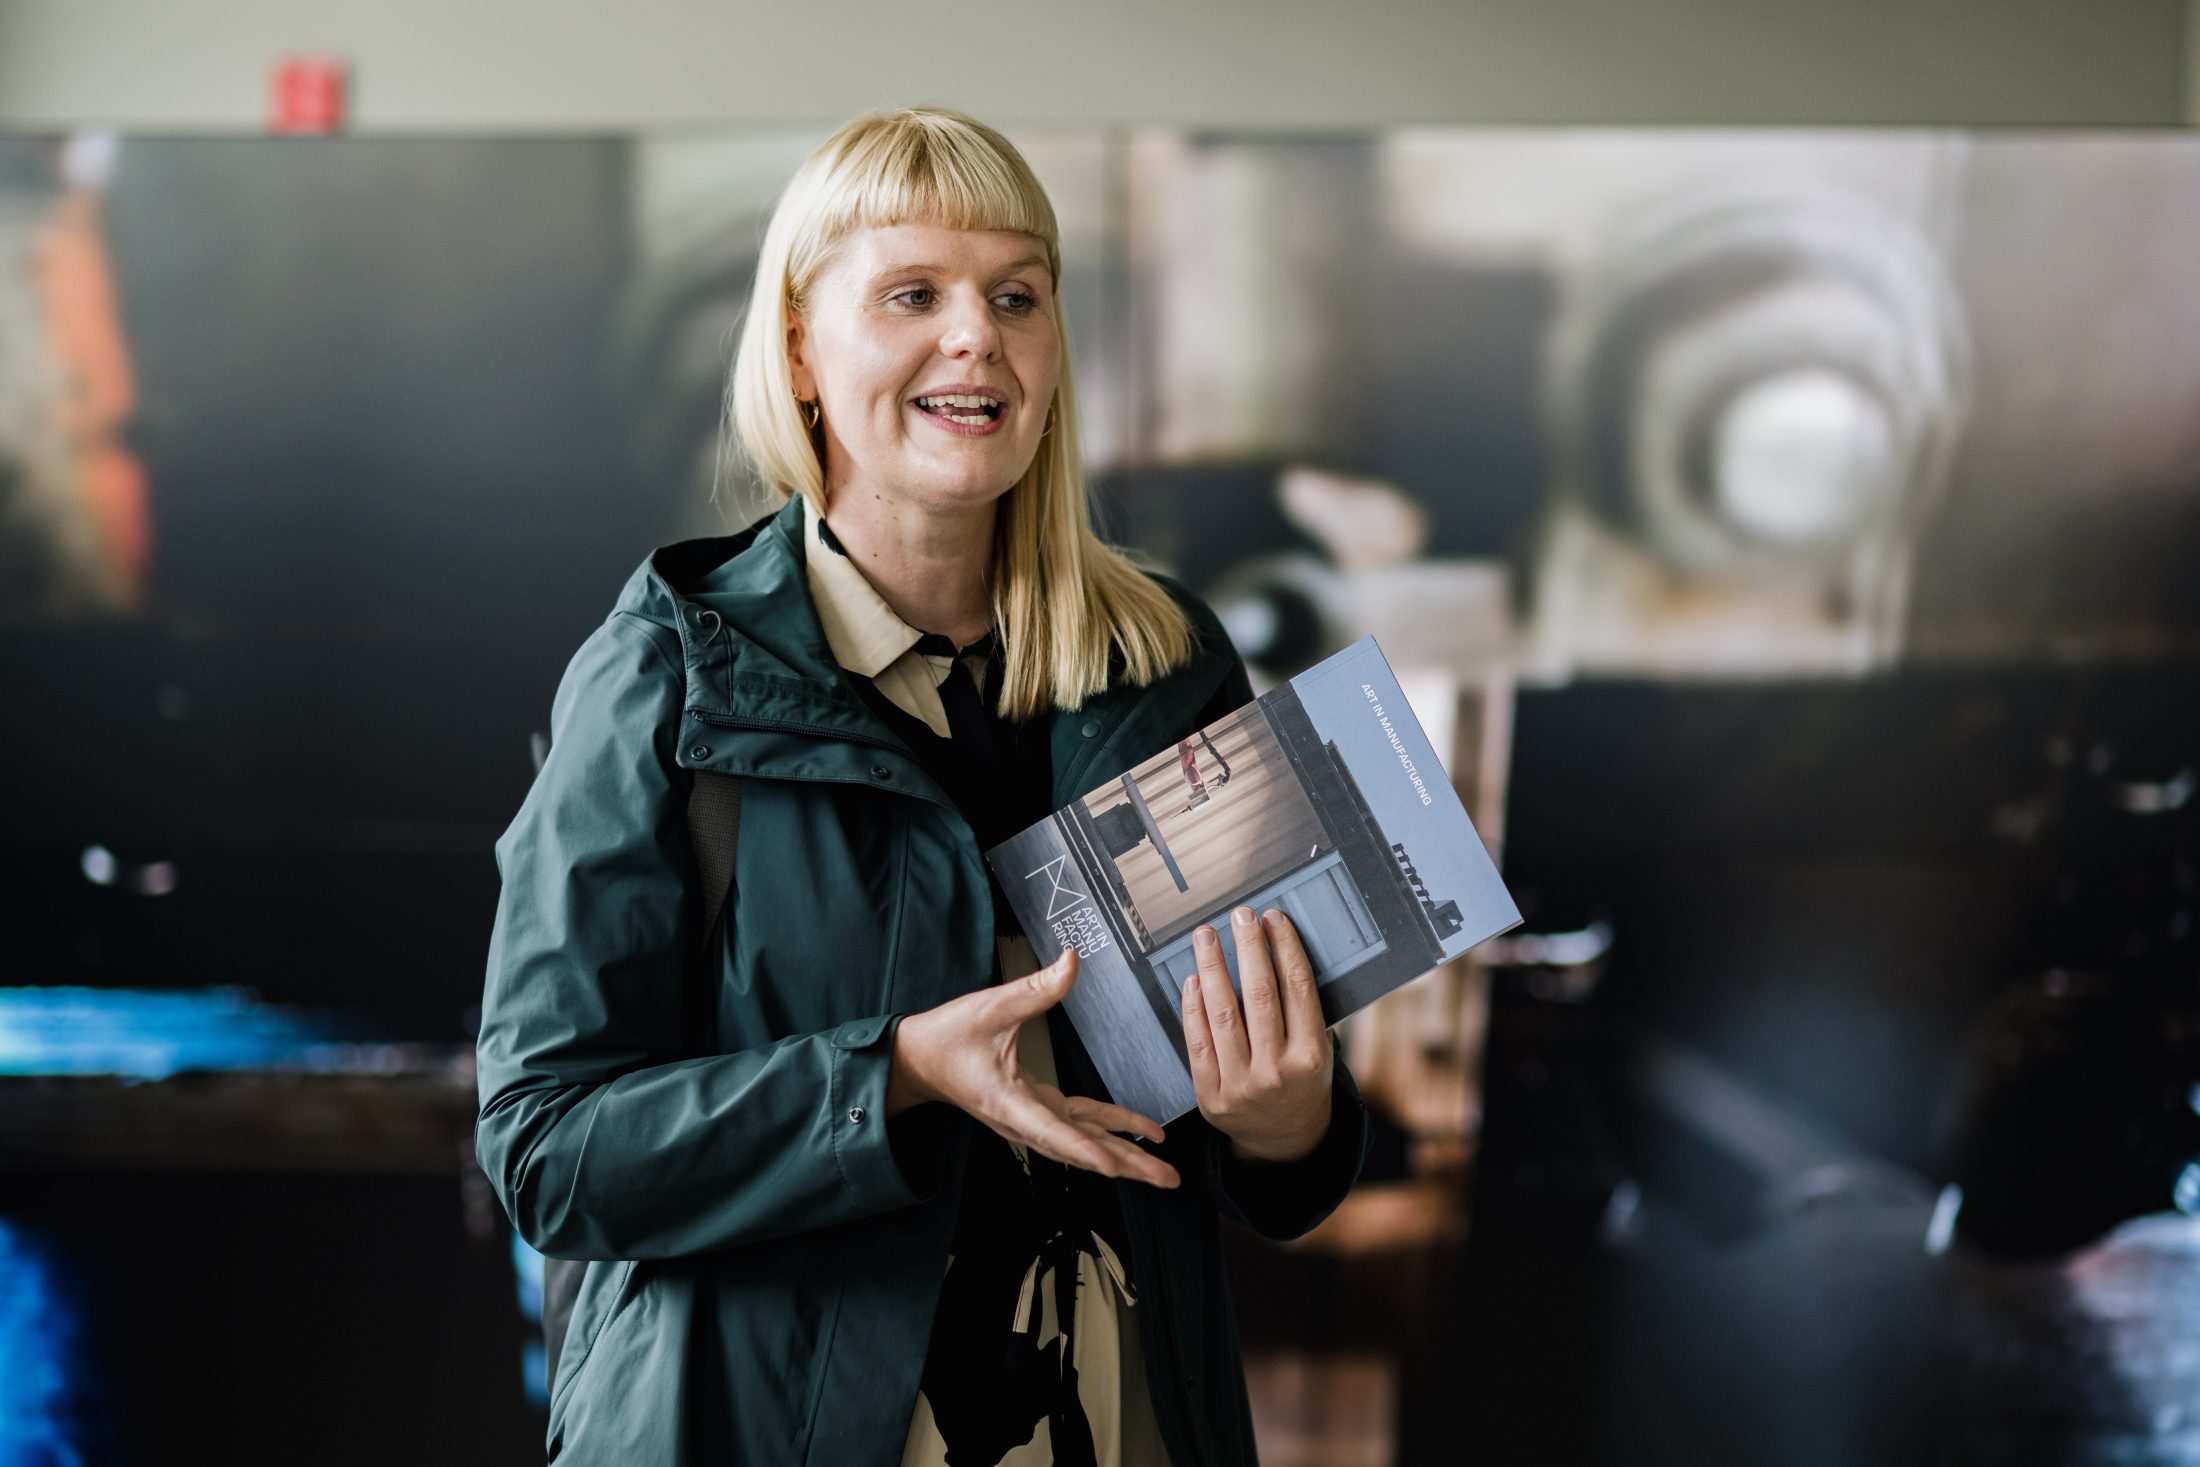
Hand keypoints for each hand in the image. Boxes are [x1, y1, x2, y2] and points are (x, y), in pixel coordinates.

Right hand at [887, 949, 1180, 1188]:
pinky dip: (1109, 1130)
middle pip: (1081, 1149)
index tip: (1115, 1167)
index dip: (1085, 1150)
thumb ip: (1035, 989)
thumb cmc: (947, 1037)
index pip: (1052, 1131)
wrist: (919, 1059)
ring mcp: (1030, 1118)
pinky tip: (1138, 1135)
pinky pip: (1079, 1126)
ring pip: (1084, 1143)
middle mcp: (1023, 1121)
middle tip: (1167, 1179)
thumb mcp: (990, 1007)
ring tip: (1162, 1170)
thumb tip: (1071, 962)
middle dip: (1126, 1165)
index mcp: (1008, 1102)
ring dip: (1124, 1156)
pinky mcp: (1035, 1109)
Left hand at [1181, 907, 1334, 1163]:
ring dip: (1212, 969)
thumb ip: (1304, 1011)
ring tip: (1207, 937)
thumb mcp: (1319, 1051)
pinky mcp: (1210, 1096)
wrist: (1284, 1140)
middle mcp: (1277, 1072)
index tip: (1274, 918)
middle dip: (1249, 949)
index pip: (1298, 989)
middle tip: (1240, 915)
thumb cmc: (1303, 1082)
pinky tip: (1192, 980)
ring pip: (1223, 1015)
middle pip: (1260, 996)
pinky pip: (1198, 1043)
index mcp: (1311, 1057)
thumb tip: (1281, 948)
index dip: (1285, 948)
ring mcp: (1241, 1086)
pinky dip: (1193, 1008)